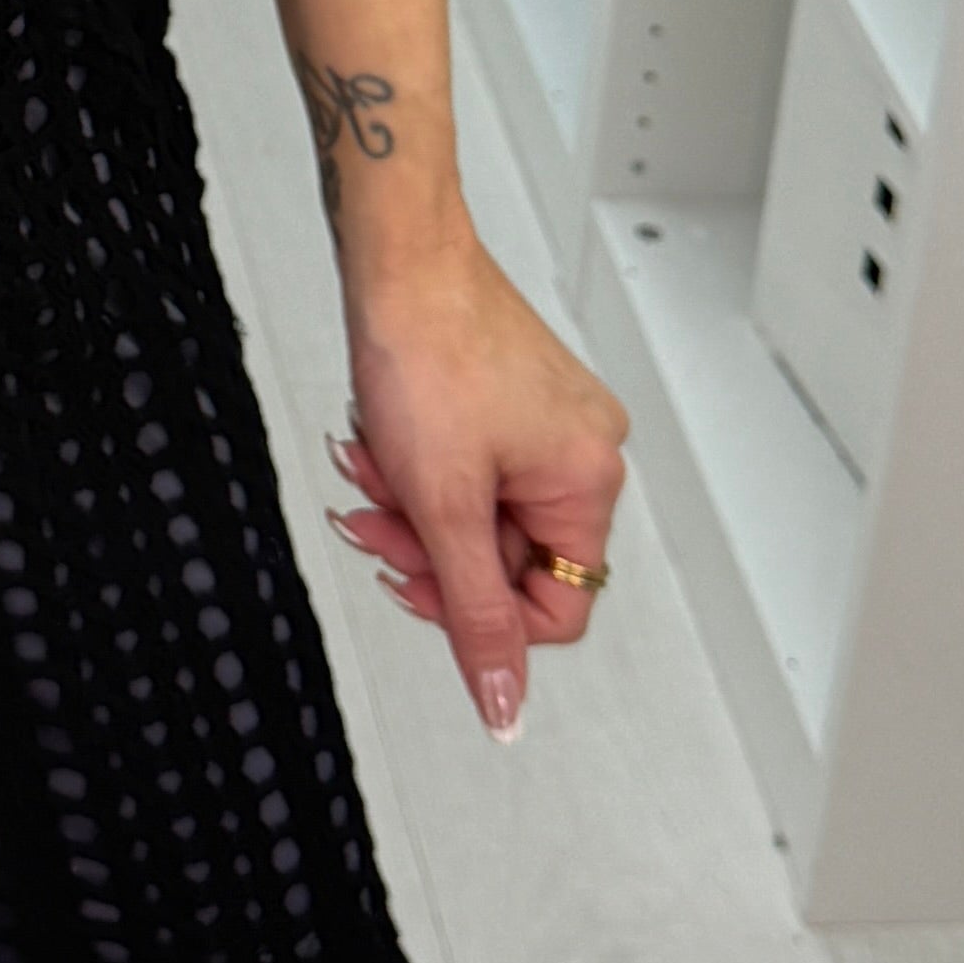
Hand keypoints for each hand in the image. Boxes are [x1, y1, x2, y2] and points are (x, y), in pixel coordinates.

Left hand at [324, 241, 627, 742]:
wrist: (398, 258)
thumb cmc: (429, 349)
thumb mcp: (444, 507)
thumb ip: (475, 616)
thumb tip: (505, 704)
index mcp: (590, 482)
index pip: (556, 609)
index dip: (478, 613)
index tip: (418, 584)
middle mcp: (583, 451)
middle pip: (504, 559)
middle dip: (427, 544)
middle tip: (378, 518)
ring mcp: (547, 423)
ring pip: (474, 514)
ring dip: (411, 503)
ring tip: (373, 464)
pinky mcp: (509, 400)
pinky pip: (464, 469)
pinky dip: (416, 467)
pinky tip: (382, 438)